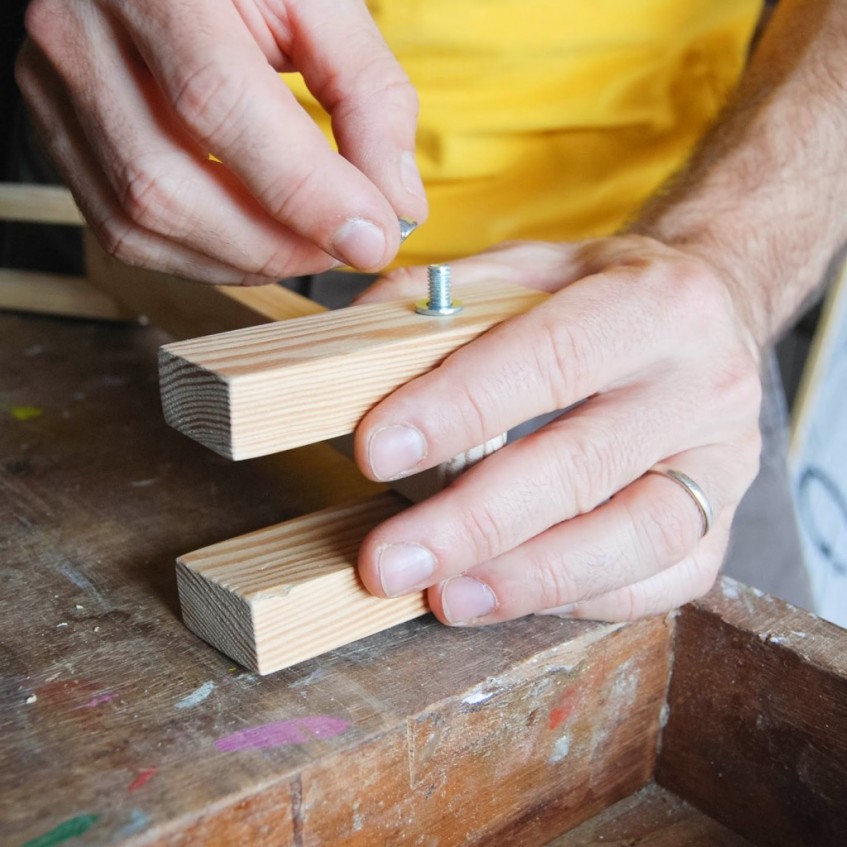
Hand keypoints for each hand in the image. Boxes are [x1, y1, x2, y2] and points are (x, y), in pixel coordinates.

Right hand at [16, 0, 426, 282]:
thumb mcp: (319, 2)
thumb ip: (368, 96)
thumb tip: (396, 206)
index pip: (219, 103)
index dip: (304, 190)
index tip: (374, 238)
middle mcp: (79, 34)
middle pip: (166, 184)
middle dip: (275, 242)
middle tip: (347, 246)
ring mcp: (55, 90)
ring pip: (139, 222)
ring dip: (241, 259)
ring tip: (308, 246)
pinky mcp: (59, 133)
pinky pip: (123, 231)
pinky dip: (202, 257)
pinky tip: (254, 244)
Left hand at [353, 237, 762, 622]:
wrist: (715, 313)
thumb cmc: (606, 297)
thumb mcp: (531, 269)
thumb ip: (446, 298)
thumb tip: (353, 337)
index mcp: (654, 303)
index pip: (549, 359)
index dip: (459, 409)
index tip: (376, 452)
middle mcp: (705, 383)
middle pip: (583, 466)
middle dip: (474, 523)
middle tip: (388, 562)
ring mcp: (725, 461)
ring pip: (636, 538)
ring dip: (530, 579)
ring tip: (445, 597)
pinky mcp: (729, 518)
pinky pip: (666, 579)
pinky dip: (586, 600)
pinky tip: (517, 595)